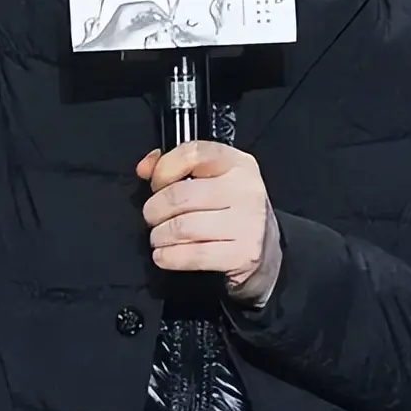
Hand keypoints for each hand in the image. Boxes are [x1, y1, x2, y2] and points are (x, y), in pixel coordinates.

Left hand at [137, 142, 282, 305]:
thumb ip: (175, 166)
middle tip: (153, 217)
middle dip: (155, 209)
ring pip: (182, 227)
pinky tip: (164, 255)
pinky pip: (193, 255)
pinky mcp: (243, 253)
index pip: (192, 153)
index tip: (156, 184)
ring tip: (159, 237)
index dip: (164, 169)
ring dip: (160, 235)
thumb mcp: (211, 180)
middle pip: (180, 195)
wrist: (266, 250)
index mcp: (237, 163)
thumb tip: (145, 168)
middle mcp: (246, 189)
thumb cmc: (230, 210)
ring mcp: (247, 223)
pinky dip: (169, 256)